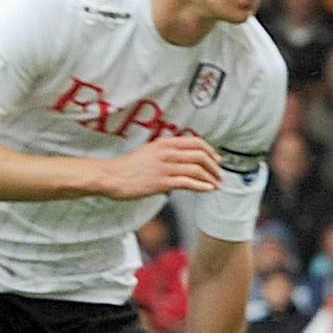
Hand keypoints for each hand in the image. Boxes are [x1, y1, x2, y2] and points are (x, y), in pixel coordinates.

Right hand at [100, 135, 223, 199]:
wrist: (112, 176)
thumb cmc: (129, 166)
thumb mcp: (150, 151)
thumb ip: (166, 151)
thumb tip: (183, 156)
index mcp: (165, 143)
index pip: (196, 142)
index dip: (211, 151)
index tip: (217, 159)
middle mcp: (167, 153)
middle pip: (201, 155)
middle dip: (215, 166)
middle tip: (220, 174)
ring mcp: (165, 167)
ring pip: (197, 169)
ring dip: (211, 178)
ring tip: (217, 184)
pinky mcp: (162, 182)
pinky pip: (188, 183)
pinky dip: (202, 186)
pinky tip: (208, 189)